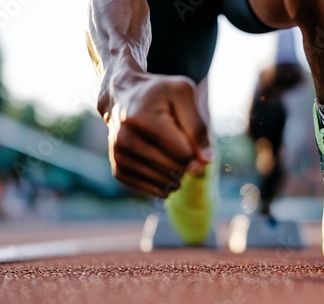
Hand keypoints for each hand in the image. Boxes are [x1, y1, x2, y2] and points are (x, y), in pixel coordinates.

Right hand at [97, 72, 211, 197]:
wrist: (122, 96)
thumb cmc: (159, 93)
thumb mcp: (183, 94)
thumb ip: (198, 126)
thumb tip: (205, 161)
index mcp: (143, 119)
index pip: (183, 153)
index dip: (196, 151)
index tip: (194, 142)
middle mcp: (125, 139)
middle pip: (174, 169)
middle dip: (187, 163)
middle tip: (184, 147)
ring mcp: (119, 156)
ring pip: (163, 183)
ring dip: (177, 175)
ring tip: (176, 158)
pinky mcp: (118, 169)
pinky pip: (150, 190)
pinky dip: (164, 184)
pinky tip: (166, 170)